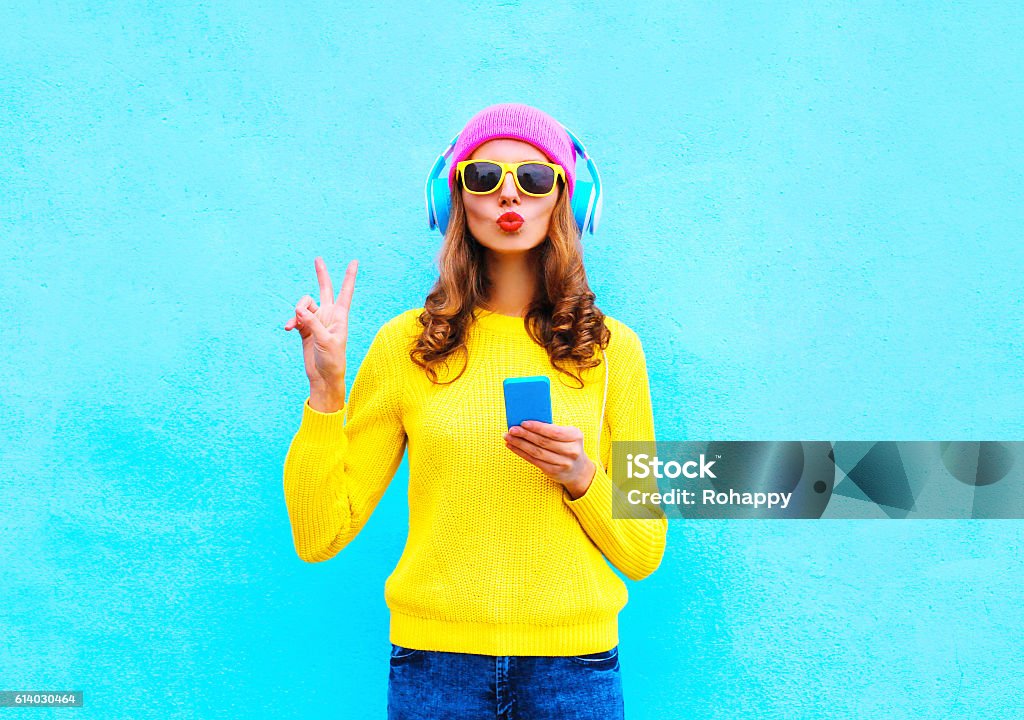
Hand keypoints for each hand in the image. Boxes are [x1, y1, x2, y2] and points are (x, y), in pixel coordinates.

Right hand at [284, 256, 357, 390]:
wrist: (323, 376)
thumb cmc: (332, 360)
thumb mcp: (325, 340)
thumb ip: (312, 322)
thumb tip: (298, 309)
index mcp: (340, 316)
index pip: (345, 292)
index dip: (349, 277)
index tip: (354, 261)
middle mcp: (329, 315)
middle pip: (325, 289)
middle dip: (321, 275)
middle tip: (318, 259)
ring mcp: (316, 321)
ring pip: (304, 304)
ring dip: (297, 311)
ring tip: (294, 324)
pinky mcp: (305, 329)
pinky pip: (296, 317)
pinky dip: (292, 321)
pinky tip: (288, 328)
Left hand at [503, 420, 596, 498]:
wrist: (578, 470)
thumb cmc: (568, 446)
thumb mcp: (568, 435)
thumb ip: (553, 429)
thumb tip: (527, 422)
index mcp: (575, 436)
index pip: (554, 432)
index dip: (538, 427)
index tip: (523, 423)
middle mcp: (571, 451)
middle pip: (543, 442)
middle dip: (525, 435)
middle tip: (512, 429)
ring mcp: (563, 463)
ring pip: (537, 452)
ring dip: (520, 444)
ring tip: (508, 437)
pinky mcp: (554, 472)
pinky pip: (534, 461)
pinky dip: (521, 453)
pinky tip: (512, 446)